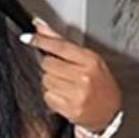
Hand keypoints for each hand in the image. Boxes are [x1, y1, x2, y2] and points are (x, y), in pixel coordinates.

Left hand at [21, 16, 122, 134]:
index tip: (28, 37)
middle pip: (48, 64)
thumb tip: (40, 26)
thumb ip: (62, 42)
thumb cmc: (99, 83)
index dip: (41, 41)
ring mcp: (77, 93)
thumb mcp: (87, 59)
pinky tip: (64, 96)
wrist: (110, 112)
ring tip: (65, 85)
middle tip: (62, 72)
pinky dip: (51, 96)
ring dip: (50, 82)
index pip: (60, 46)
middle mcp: (84, 76)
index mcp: (90, 60)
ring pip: (45, 80)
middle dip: (50, 66)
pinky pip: (47, 96)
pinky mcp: (70, 109)